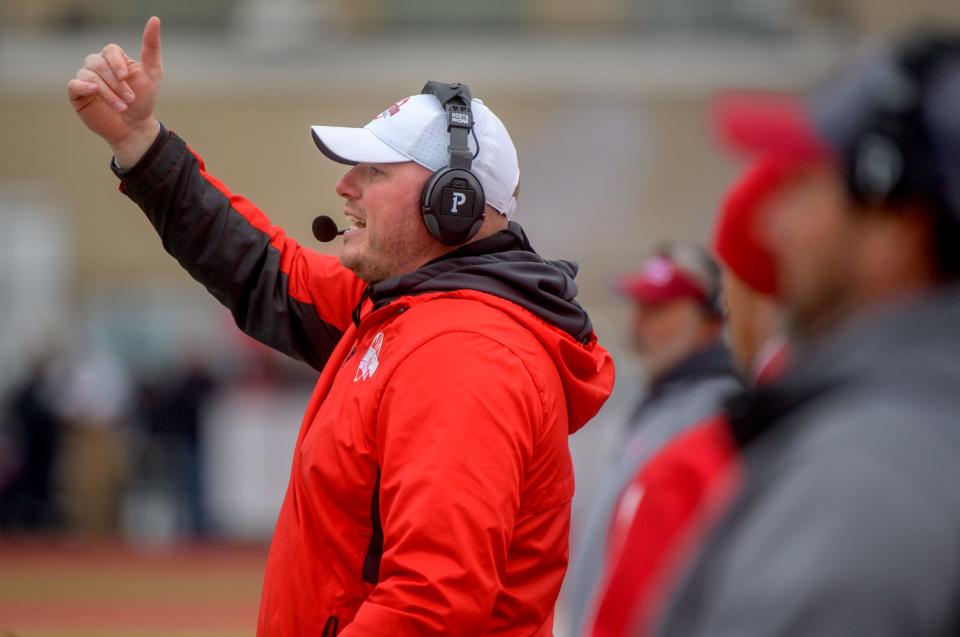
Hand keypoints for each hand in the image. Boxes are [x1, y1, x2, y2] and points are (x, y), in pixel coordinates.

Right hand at [67, 16, 163, 167]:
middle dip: (116, 83)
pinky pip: (74, 84)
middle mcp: (98, 66)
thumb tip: (154, 19)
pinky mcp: (78, 94)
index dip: (117, 63)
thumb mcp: (153, 73)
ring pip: (89, 76)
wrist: (135, 128)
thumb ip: (151, 47)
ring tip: (122, 106)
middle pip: (98, 63)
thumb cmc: (144, 100)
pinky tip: (93, 92)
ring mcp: (86, 79)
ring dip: (107, 92)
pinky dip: (83, 86)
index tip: (127, 77)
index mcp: (115, 59)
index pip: (110, 50)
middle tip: (130, 99)